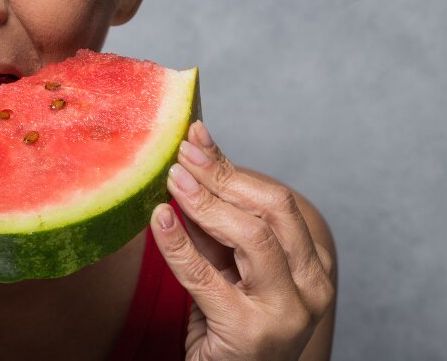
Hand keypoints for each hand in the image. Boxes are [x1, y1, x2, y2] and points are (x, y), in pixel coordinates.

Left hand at [150, 121, 334, 360]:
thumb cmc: (228, 324)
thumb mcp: (227, 267)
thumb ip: (216, 224)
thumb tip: (194, 159)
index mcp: (311, 265)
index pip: (276, 202)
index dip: (232, 166)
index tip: (196, 137)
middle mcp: (310, 287)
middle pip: (272, 212)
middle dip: (222, 176)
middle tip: (181, 153)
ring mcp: (286, 312)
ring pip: (252, 238)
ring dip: (206, 202)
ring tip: (172, 179)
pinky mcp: (250, 333)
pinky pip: (207, 278)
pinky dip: (178, 243)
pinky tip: (158, 218)